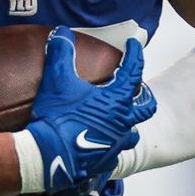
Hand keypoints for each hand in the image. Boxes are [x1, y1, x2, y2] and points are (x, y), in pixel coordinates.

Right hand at [23, 29, 156, 194]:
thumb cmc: (57, 118)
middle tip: (139, 90)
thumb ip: (61, 53)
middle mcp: (122, 123)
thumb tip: (61, 33)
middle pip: (145, 107)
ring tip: (117, 120)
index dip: (135, 54)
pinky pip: (113, 154)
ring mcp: (115, 144)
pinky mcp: (105, 162)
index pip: (133, 71)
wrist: (48, 157)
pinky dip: (109, 146)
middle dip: (145, 96)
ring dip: (127, 124)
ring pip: (131, 134)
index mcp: (116, 101)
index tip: (133, 45)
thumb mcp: (57, 81)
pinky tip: (99, 144)